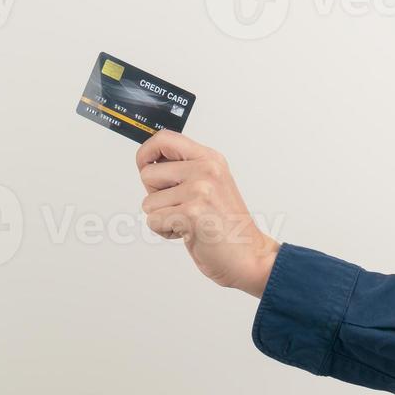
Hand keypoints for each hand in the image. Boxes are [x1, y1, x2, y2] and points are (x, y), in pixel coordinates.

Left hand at [135, 130, 280, 296]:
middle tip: (181, 206)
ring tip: (188, 222)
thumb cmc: (228, 226)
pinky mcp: (192, 212)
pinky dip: (165, 232)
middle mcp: (206, 169)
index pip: (165, 139)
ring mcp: (200, 190)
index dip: (146, 153)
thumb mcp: (211, 186)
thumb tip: (149, 164)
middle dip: (156, 195)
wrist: (249, 255)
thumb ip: (185, 171)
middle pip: (148, 173)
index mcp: (210, 159)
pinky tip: (188, 232)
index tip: (145, 165)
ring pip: (149, 202)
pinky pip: (154, 221)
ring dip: (163, 217)